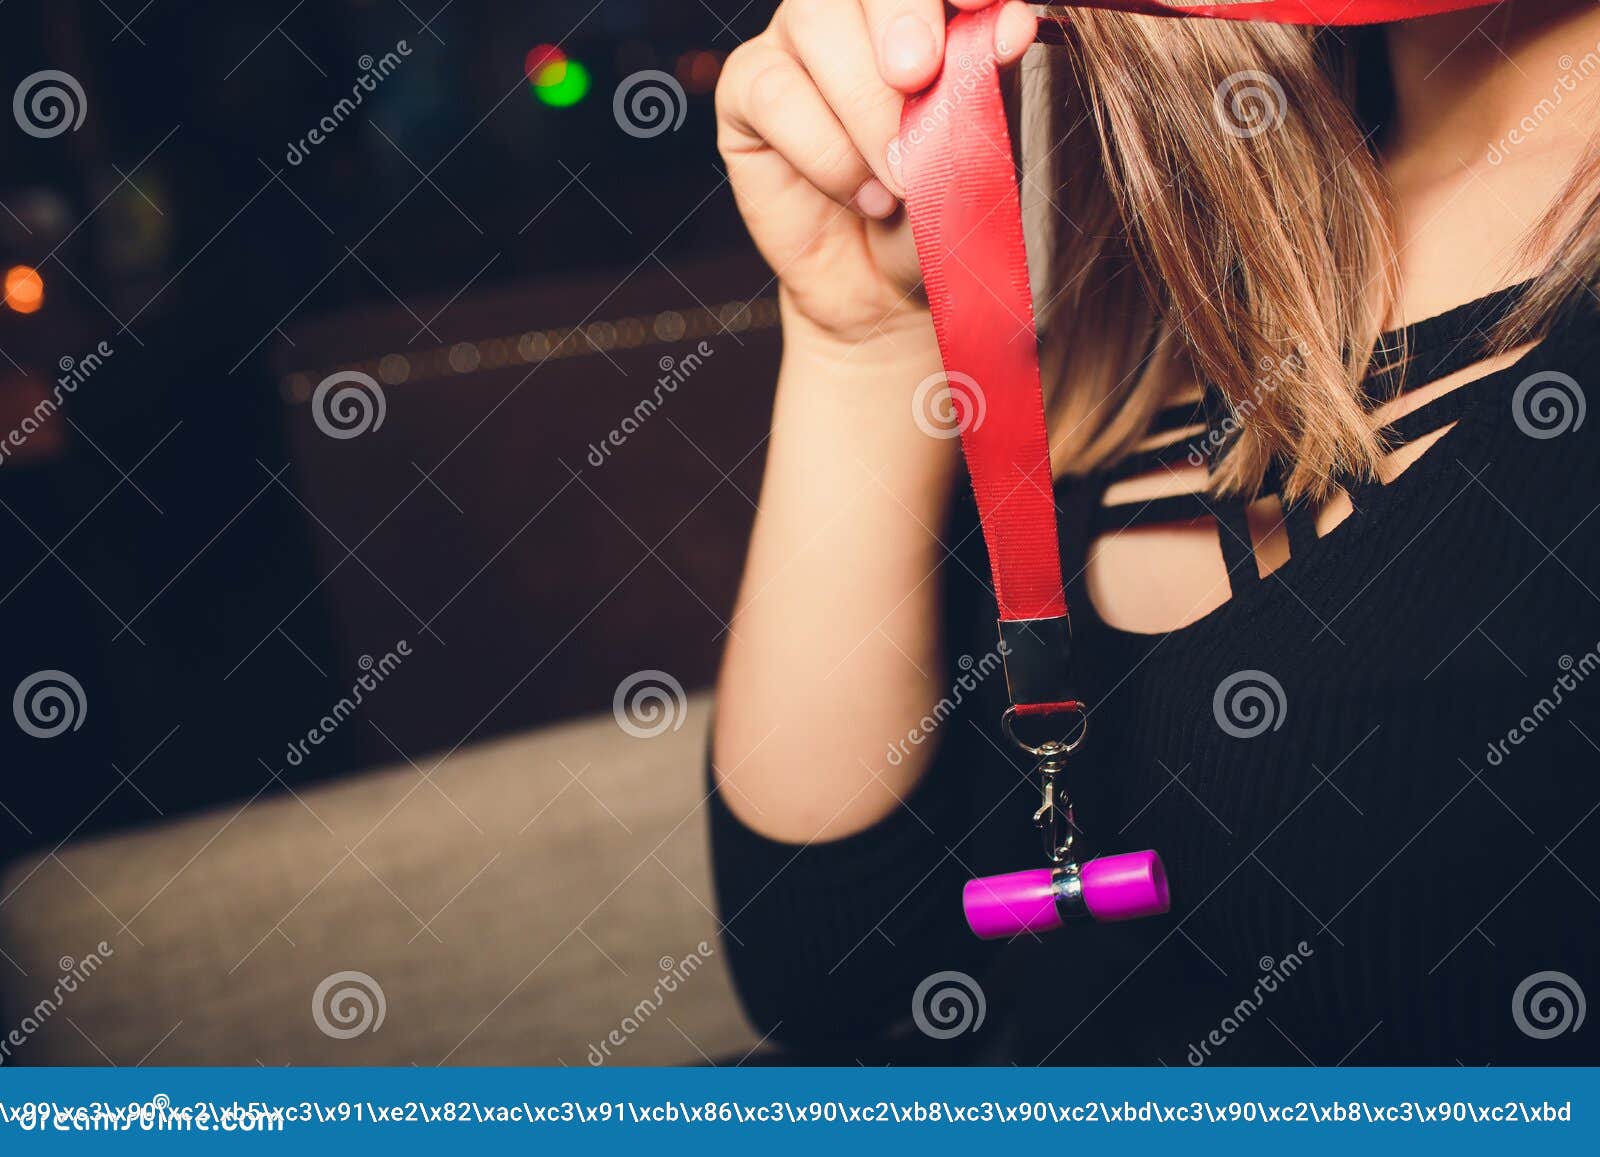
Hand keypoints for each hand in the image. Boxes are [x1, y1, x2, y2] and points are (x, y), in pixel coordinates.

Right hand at [716, 0, 1036, 344]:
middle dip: (899, 14)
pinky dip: (827, 153)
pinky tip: (862, 193)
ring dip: (865, 105)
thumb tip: (1011, 23)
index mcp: (920, 5)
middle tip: (919, 75)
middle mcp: (855, 7)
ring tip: (900, 177)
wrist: (887, 285)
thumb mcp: (977, 145)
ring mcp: (795, 41)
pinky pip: (776, 95)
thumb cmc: (934, 206)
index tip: (979, 3)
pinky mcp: (748, 90)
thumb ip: (988, 80)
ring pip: (815, 23)